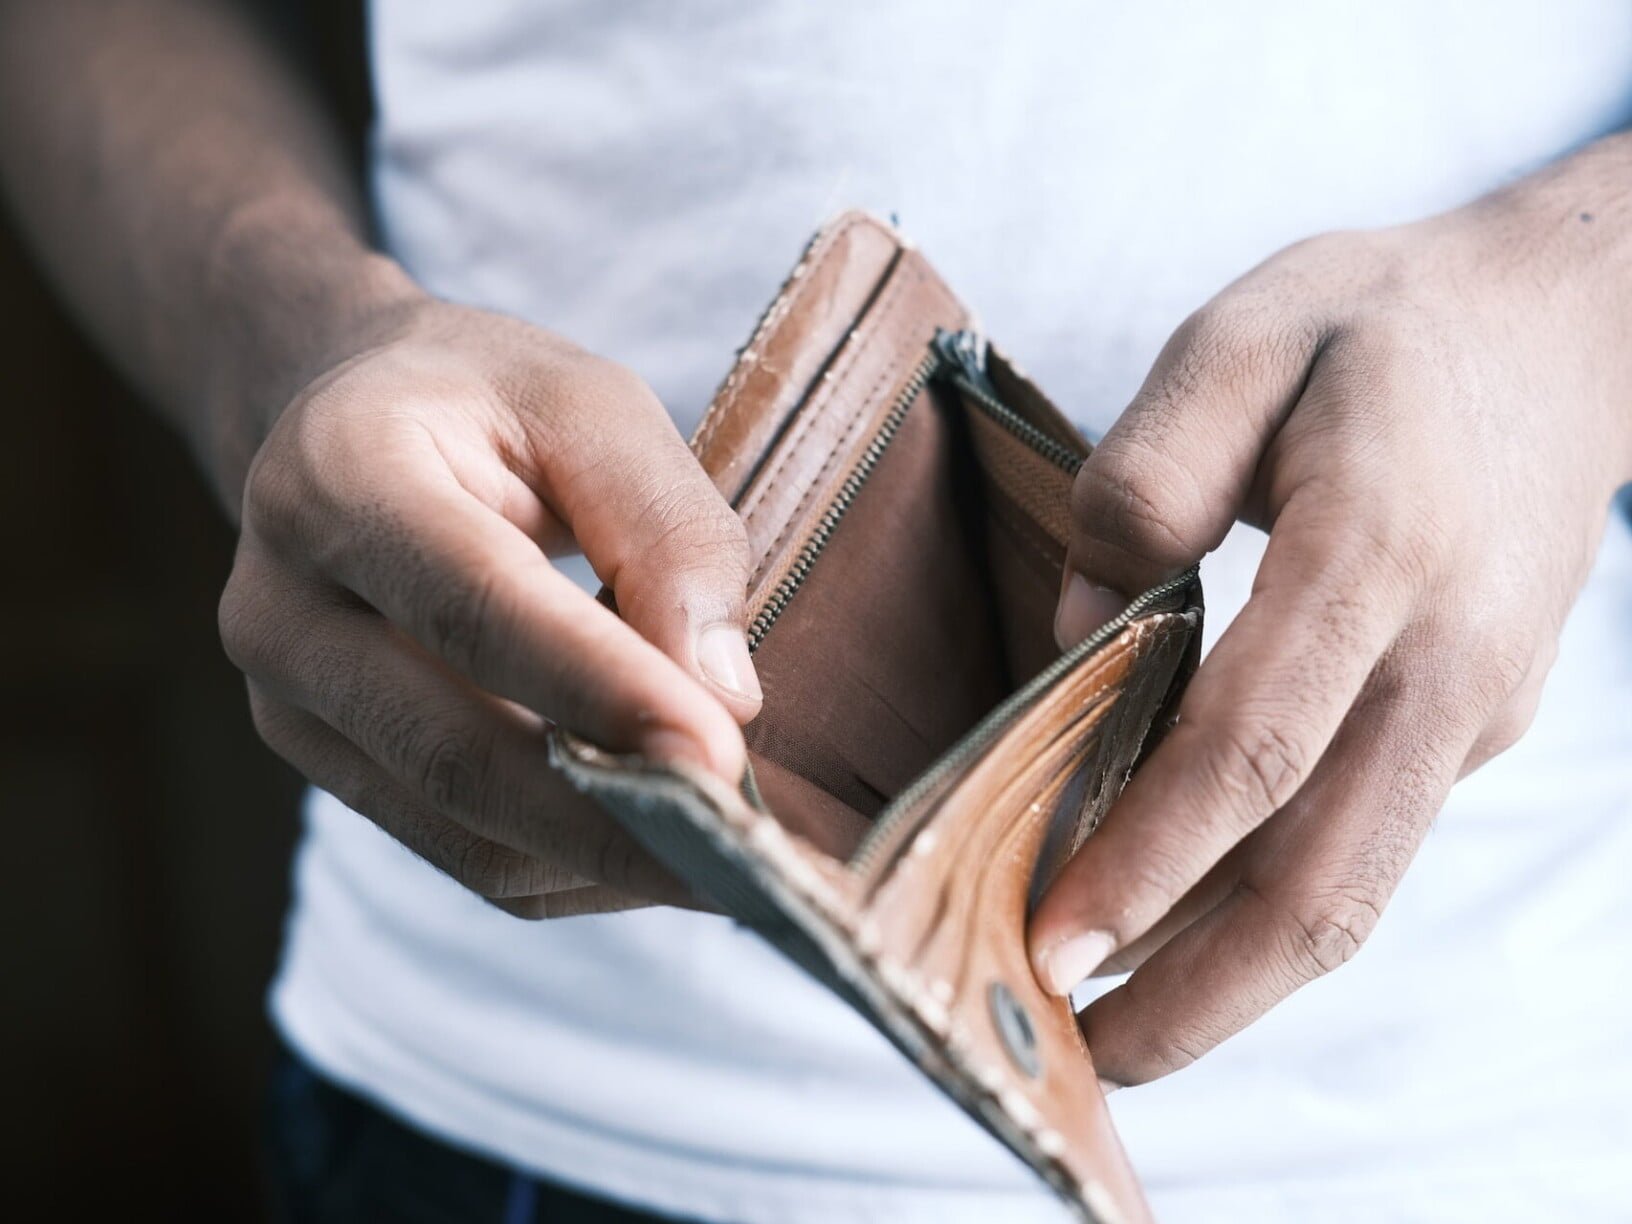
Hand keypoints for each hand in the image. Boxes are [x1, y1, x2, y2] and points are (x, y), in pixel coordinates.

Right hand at [219, 291, 761, 917]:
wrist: (351, 425)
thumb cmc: (490, 405)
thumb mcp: (595, 408)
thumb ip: (666, 532)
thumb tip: (725, 698)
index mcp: (341, 475)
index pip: (477, 607)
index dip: (601, 691)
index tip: (722, 759)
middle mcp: (284, 605)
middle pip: (456, 753)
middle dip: (615, 819)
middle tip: (750, 854)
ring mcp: (289, 705)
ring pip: (463, 833)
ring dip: (607, 860)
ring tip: (730, 858)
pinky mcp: (328, 768)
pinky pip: (466, 856)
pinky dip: (576, 868)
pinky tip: (658, 843)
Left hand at [1030, 139, 1631, 1086]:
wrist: (1562, 334)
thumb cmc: (1379, 329)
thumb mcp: (1243, 338)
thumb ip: (1147, 476)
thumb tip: (1082, 627)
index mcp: (1379, 552)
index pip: (1255, 748)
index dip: (1149, 860)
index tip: (1051, 941)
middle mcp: (1445, 660)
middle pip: (1323, 878)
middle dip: (1199, 991)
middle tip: (1082, 1055)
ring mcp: (1473, 707)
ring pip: (1353, 885)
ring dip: (1235, 977)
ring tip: (1120, 1025)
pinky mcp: (1473, 725)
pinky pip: (1363, 838)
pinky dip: (1270, 901)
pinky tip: (1184, 918)